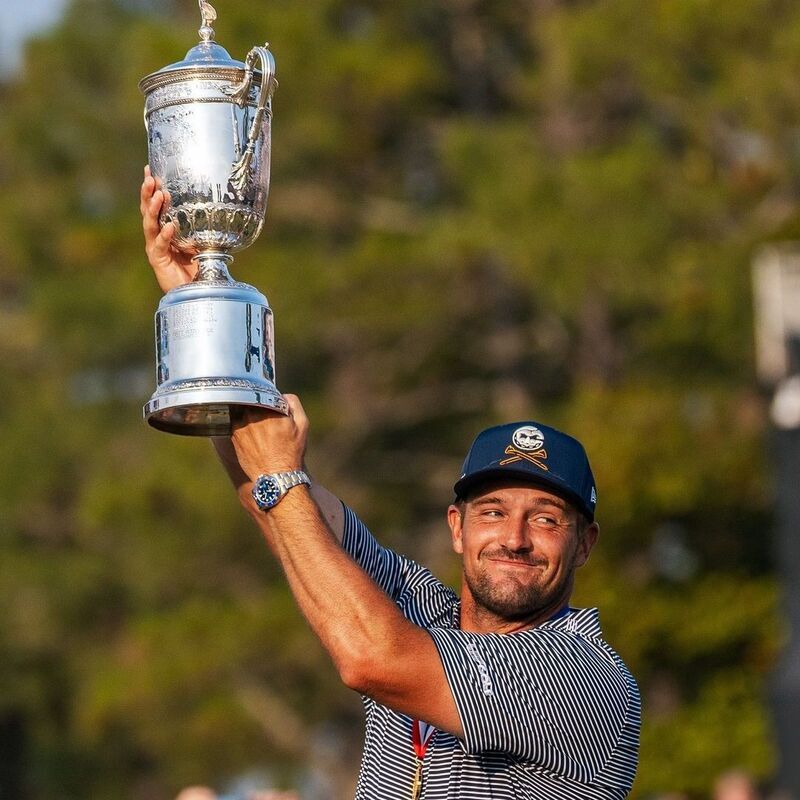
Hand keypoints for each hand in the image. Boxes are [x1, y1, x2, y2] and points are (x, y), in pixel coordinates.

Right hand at [140, 165, 198, 291]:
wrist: (195, 289)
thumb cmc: (198, 265)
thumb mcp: (202, 240)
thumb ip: (203, 226)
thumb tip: (219, 205)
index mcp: (164, 228)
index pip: (154, 204)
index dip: (151, 188)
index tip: (150, 168)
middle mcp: (156, 235)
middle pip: (147, 210)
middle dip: (147, 193)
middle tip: (150, 177)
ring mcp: (155, 247)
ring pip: (150, 225)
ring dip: (153, 209)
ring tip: (158, 195)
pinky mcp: (158, 260)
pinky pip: (161, 245)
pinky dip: (166, 235)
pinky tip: (170, 226)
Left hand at [230, 394, 308, 482]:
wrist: (276, 476)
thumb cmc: (291, 451)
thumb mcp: (302, 425)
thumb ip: (294, 403)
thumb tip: (283, 395)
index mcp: (269, 408)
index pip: (264, 393)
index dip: (268, 398)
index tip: (272, 405)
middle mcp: (252, 413)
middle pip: (251, 401)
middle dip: (258, 406)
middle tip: (266, 418)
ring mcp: (240, 425)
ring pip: (242, 412)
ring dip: (248, 415)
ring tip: (260, 429)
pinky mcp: (234, 436)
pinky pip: (236, 424)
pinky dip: (243, 426)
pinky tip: (253, 437)